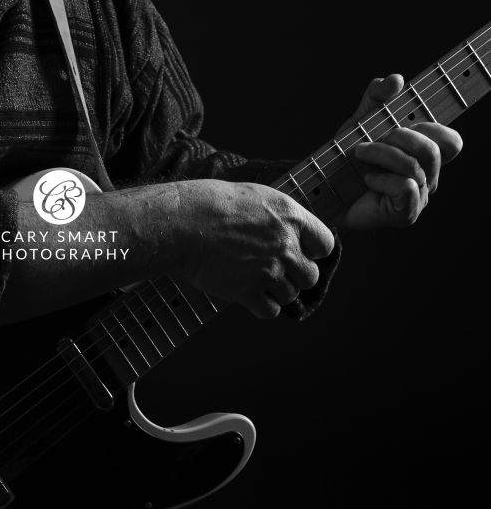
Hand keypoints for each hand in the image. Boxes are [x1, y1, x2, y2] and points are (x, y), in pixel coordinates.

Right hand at [176, 180, 334, 318]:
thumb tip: (294, 235)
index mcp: (290, 216)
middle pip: (310, 276)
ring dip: (276, 291)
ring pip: (290, 295)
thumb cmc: (213, 204)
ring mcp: (268, 270)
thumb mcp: (256, 197)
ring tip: (254, 277)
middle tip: (274, 269)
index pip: (325, 245)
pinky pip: (270, 310)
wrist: (183, 222)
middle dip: (295, 276)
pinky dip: (261, 305)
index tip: (300, 252)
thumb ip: (280, 218)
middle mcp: (285, 244)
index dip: (313, 251)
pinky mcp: (248, 291)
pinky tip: (248, 292)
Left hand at [338, 74, 462, 231]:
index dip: (436, 128)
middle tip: (373, 138)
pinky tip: (368, 180)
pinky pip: (407, 187)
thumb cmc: (347, 157)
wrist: (323, 190)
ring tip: (360, 155)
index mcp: (424, 155)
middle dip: (400, 137)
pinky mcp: (405, 213)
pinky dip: (382, 179)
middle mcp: (428, 177)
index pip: (451, 141)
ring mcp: (419, 197)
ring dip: (381, 154)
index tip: (408, 122)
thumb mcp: (360, 119)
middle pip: (433, 150)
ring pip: (415, 166)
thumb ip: (377, 96)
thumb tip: (396, 79)